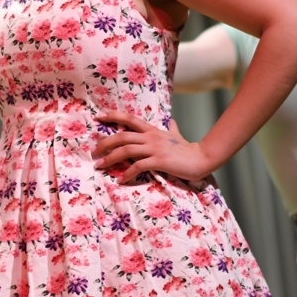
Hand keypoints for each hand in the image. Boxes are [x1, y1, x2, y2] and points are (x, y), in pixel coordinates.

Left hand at [93, 110, 211, 182]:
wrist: (201, 158)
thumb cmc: (188, 150)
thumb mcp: (177, 136)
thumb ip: (172, 129)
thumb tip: (172, 122)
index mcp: (152, 130)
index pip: (129, 119)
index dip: (113, 116)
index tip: (99, 116)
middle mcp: (151, 137)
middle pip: (122, 136)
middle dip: (105, 142)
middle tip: (94, 152)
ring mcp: (154, 148)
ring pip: (126, 150)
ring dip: (110, 158)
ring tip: (100, 165)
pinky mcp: (158, 161)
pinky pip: (138, 166)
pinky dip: (127, 173)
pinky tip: (120, 180)